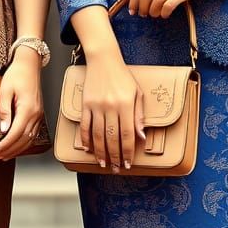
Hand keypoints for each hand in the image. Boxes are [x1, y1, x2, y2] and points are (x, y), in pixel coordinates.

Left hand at [0, 49, 43, 161]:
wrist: (29, 64)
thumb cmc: (17, 74)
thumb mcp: (5, 91)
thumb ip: (4, 111)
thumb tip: (3, 130)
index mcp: (27, 109)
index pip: (15, 134)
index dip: (5, 145)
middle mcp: (36, 114)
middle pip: (23, 140)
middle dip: (9, 151)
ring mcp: (39, 115)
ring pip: (29, 139)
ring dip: (17, 149)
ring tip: (4, 155)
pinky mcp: (38, 114)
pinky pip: (32, 133)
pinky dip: (24, 142)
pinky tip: (16, 145)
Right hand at [80, 51, 144, 169]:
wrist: (103, 59)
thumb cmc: (123, 76)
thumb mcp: (137, 93)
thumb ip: (139, 115)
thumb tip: (141, 136)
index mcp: (126, 104)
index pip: (128, 134)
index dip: (128, 151)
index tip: (128, 163)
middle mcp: (111, 106)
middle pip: (112, 138)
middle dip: (115, 156)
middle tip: (117, 168)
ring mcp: (97, 105)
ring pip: (98, 135)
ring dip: (101, 152)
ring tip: (103, 163)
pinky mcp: (86, 103)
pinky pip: (85, 125)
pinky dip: (86, 139)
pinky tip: (88, 149)